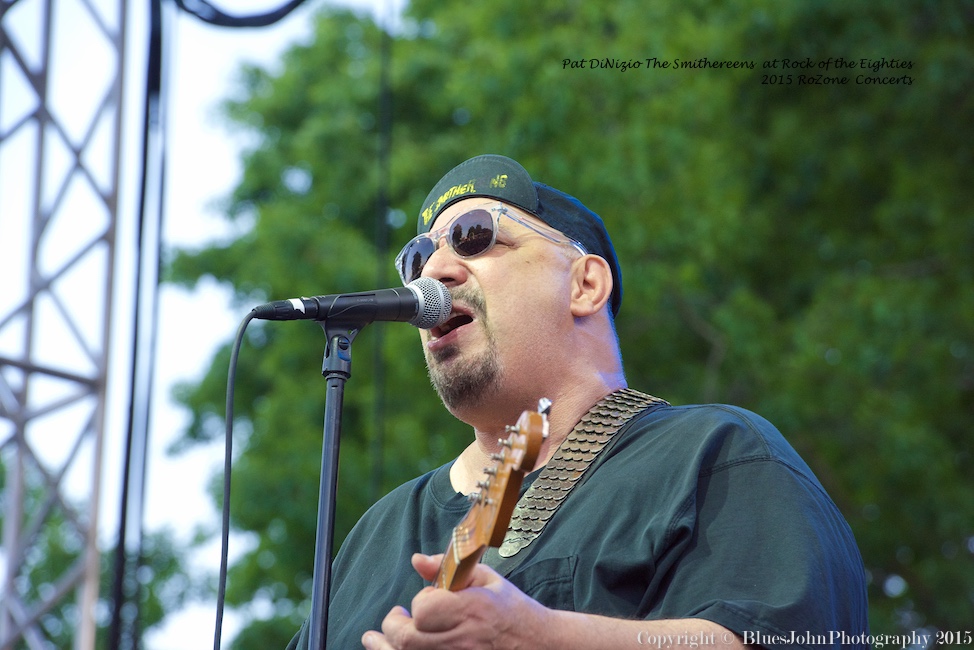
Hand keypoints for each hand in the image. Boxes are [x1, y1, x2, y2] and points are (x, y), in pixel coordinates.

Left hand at [361, 553, 548, 649]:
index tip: (427, 600)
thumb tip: (417, 560)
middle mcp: (460, 640)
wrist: (538, 646)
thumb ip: (449, 569)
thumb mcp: (487, 580)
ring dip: (385, 647)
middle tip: (394, 618)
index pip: (424, 609)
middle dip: (392, 627)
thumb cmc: (512, 611)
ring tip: (373, 638)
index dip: (419, 604)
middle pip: (406, 640)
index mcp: (470, 610)